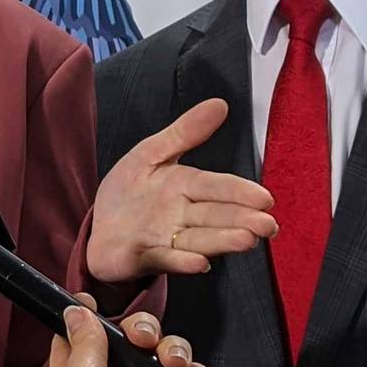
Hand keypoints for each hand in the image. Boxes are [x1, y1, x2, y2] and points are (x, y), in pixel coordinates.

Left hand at [48, 293, 208, 366]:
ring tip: (173, 364)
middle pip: (125, 340)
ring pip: (160, 354)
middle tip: (144, 339)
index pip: (73, 340)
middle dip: (140, 330)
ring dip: (171, 349)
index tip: (89, 298)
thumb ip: (82, 344)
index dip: (81, 317)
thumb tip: (74, 312)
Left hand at [87, 99, 276, 281]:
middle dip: (241, 219)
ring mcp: (167, 238)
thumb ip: (184, 132)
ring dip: (222, 240)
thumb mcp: (150, 154)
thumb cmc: (128, 192)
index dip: (238, 191)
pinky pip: (167, 259)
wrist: (99, 229)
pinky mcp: (148, 258)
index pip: (215, 187)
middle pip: (215, 216)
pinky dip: (182, 261)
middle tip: (267, 225)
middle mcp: (182, 215)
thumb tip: (220, 104)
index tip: (265, 198)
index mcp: (184, 186)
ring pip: (199, 239)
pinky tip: (199, 262)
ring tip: (246, 240)